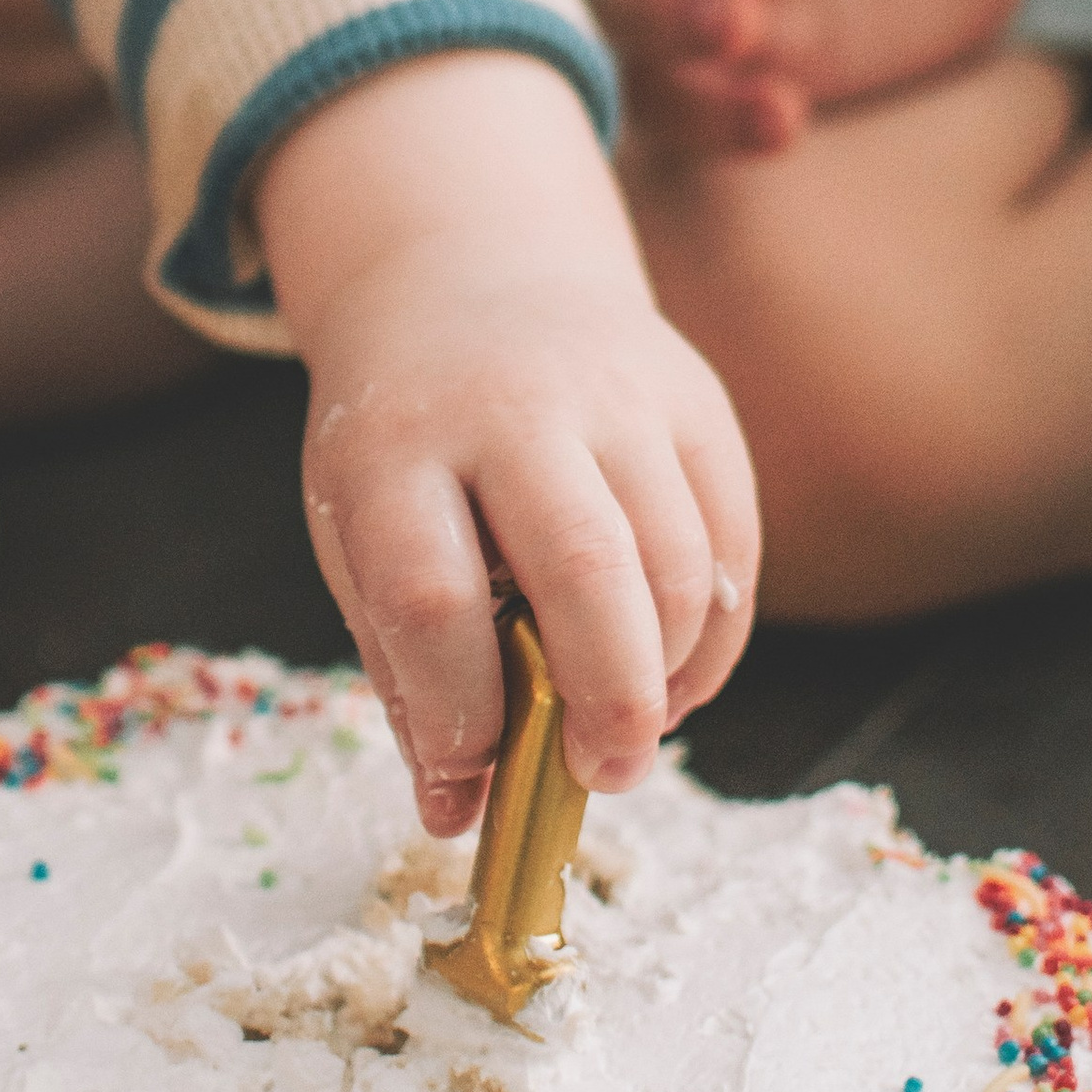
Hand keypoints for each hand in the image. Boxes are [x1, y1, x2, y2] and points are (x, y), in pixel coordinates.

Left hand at [257, 52, 757, 836]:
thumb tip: (459, 814)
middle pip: (583, 569)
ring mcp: (618, 393)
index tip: (471, 771)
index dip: (457, 708)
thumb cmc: (407, 439)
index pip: (429, 594)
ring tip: (626, 728)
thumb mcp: (358, 529)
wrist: (471, 277)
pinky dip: (714, 634)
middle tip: (600, 776)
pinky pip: (733, 541)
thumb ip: (404, 670)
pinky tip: (670, 673)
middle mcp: (512, 407)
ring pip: (678, 563)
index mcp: (395, 444)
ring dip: (665, 675)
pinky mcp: (696, 398)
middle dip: (606, 703)